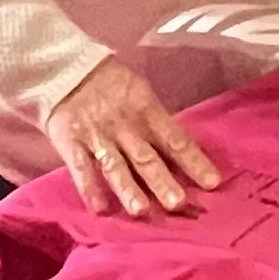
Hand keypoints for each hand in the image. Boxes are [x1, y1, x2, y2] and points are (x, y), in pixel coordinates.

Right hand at [47, 59, 223, 218]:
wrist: (65, 68)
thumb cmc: (110, 83)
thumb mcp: (140, 94)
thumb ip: (157, 123)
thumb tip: (183, 152)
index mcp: (146, 111)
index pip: (175, 140)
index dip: (194, 161)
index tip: (213, 183)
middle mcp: (125, 127)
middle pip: (146, 158)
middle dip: (162, 182)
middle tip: (178, 204)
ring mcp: (97, 136)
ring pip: (115, 166)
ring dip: (128, 189)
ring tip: (140, 210)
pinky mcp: (71, 142)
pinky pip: (81, 167)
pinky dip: (89, 188)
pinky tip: (100, 208)